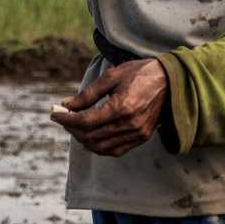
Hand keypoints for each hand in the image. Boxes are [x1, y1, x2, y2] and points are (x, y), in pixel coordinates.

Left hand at [48, 58, 166, 156]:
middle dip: (72, 129)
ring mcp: (138, 134)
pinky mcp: (142, 138)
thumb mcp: (111, 76)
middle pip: (91, 136)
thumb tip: (66, 106)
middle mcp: (130, 124)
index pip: (86, 121)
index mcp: (122, 107)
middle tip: (63, 119)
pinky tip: (90, 137)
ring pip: (102, 147)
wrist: (170, 81)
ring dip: (83, 140)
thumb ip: (88, 94)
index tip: (54, 115)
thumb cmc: (139, 73)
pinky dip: (99, 147)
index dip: (66, 120)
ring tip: (74, 127)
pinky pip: (116, 150)